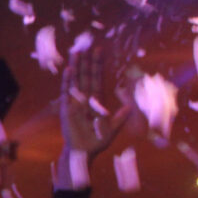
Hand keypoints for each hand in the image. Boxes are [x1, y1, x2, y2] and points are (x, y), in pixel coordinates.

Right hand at [58, 44, 129, 177]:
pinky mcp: (66, 109)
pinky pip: (67, 93)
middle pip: (85, 76)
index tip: (99, 51)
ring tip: (76, 52)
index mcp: (96, 100)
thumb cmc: (97, 141)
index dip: (97, 65)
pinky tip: (69, 71)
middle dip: (86, 61)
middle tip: (87, 45)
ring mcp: (74, 102)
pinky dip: (67, 82)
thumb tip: (131, 107)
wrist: (83, 152)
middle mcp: (85, 99)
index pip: (97, 78)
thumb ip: (120, 117)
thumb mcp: (112, 129)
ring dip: (76, 66)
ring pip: (76, 80)